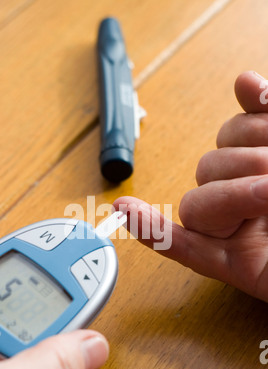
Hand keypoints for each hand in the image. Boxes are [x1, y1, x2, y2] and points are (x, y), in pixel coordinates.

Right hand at [114, 71, 267, 302]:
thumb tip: (243, 82)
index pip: (238, 132)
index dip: (250, 122)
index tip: (261, 102)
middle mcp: (252, 196)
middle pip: (211, 165)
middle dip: (244, 163)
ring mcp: (241, 232)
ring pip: (198, 201)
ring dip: (231, 195)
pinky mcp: (238, 269)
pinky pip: (187, 250)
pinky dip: (157, 234)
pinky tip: (129, 212)